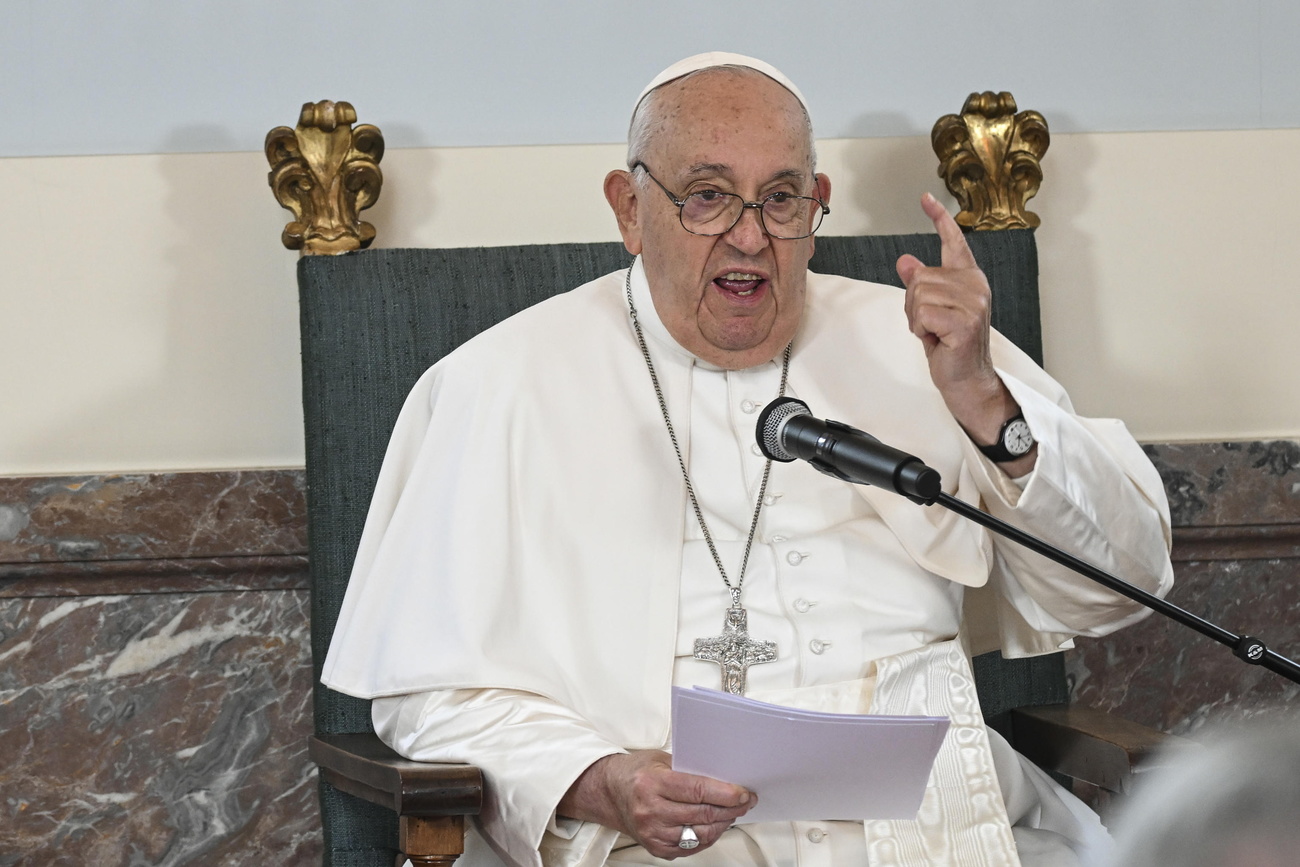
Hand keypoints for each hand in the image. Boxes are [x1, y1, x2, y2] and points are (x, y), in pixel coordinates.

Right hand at [557, 750, 756, 858]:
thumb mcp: (662, 760)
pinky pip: (691, 847)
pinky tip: (715, 825)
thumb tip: (725, 779)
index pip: (698, 791)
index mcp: (652, 784)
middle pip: (702, 813)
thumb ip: (690, 769)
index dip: (726, 793)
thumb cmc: (637, 772)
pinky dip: (708, 836)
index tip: (744, 793)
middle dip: (731, 808)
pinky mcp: (656, 848)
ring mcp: (652, 833)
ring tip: (732, 812)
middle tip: (745, 802)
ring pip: (701, 834)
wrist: (609, 792)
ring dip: (722, 824)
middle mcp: (650, 811)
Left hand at [896, 194, 1029, 469]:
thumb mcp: (929, 310)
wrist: (966, 379)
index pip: (954, 242)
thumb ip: (921, 284)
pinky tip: (936, 340)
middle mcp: (976, 286)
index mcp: (969, 279)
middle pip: (920, 277)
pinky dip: (920, 329)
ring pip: (918, 294)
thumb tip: (905, 260)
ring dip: (916, 318)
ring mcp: (974, 303)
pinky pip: (922, 313)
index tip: (926, 199)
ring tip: (934, 332)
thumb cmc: (950, 346)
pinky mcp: (965, 322)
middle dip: (913, 304)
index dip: (939, 218)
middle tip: (930, 324)